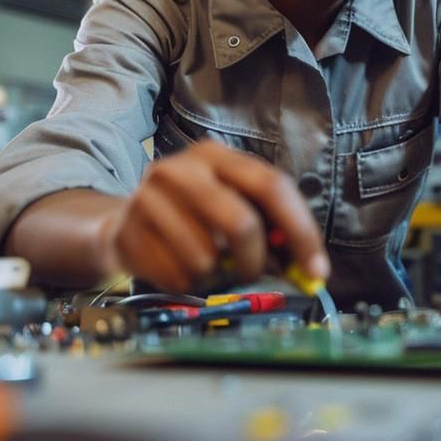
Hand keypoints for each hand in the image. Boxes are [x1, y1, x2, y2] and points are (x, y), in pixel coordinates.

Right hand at [98, 140, 328, 292]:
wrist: (124, 223)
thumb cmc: (193, 216)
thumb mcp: (232, 203)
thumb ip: (271, 227)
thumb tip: (309, 267)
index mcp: (216, 156)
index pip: (272, 187)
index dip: (301, 232)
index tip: (316, 271)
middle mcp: (181, 170)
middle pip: (240, 223)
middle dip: (256, 260)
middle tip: (254, 274)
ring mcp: (149, 199)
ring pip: (207, 258)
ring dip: (216, 276)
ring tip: (207, 266)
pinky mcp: (127, 233)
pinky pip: (176, 276)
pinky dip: (187, 284)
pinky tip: (179, 269)